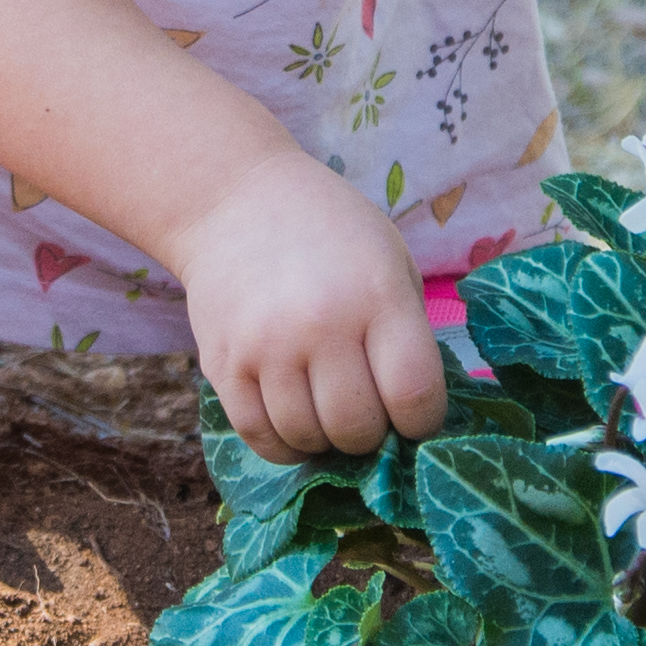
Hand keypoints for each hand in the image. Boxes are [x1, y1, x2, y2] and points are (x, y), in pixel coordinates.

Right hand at [183, 153, 447, 458]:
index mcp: (377, 296)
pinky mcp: (222, 364)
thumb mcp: (390, 260)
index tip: (415, 414)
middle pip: (358, 427)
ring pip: (307, 438)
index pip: (414, 395)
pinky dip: (284, 445)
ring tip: (330, 412)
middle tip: (369, 412)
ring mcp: (265, 348)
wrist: (235, 201)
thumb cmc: (331, 232)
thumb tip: (414, 414)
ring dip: (327, 440)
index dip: (423, 421)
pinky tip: (296, 423)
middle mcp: (320, 325)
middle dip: (372, 434)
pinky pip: (259, 436)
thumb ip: (408, 333)